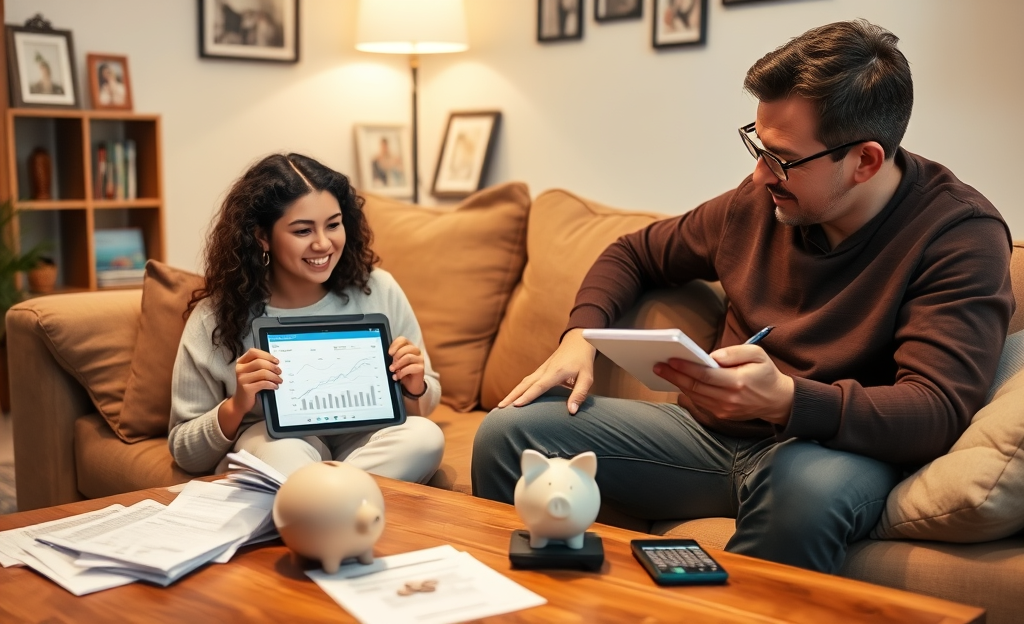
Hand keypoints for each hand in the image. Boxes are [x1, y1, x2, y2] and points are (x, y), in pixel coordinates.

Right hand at [220, 348, 280, 437]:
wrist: (240, 402)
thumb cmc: (250, 385)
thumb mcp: (252, 373)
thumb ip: (260, 366)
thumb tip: (276, 362)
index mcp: (241, 362)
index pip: (253, 352)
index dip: (267, 355)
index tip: (276, 361)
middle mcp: (240, 369)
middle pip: (259, 362)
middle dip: (273, 367)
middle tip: (280, 372)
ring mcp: (242, 379)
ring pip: (263, 372)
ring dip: (274, 376)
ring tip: (279, 380)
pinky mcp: (246, 388)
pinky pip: (263, 383)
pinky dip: (271, 384)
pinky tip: (275, 386)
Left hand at [389, 336, 425, 397]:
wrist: (410, 384)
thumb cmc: (402, 371)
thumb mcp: (396, 362)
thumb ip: (393, 357)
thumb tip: (387, 355)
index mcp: (409, 347)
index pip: (403, 340)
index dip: (395, 345)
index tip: (389, 353)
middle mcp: (416, 351)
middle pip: (406, 348)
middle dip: (396, 356)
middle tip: (391, 364)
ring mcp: (420, 359)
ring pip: (408, 357)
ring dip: (398, 364)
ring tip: (392, 370)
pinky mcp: (421, 368)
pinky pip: (411, 367)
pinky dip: (402, 372)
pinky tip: (397, 376)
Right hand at [498, 329, 596, 413]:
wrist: (577, 341)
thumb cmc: (583, 360)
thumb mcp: (587, 378)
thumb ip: (579, 394)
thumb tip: (571, 411)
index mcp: (555, 373)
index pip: (539, 386)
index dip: (527, 396)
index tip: (516, 405)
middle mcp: (544, 371)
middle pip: (524, 385)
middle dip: (512, 396)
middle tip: (500, 408)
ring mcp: (540, 370)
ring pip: (523, 382)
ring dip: (511, 393)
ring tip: (501, 405)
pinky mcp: (540, 370)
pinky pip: (526, 381)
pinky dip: (517, 389)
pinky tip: (513, 396)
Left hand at [653, 345, 793, 425]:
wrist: (777, 400)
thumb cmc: (765, 373)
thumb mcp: (757, 354)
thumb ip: (734, 352)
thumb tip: (711, 356)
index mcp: (738, 382)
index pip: (706, 375)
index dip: (686, 368)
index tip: (671, 360)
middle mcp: (729, 399)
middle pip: (696, 387)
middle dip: (675, 375)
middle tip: (658, 365)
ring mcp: (724, 409)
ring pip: (695, 396)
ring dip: (678, 383)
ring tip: (663, 371)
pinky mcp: (722, 415)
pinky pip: (700, 402)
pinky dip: (688, 391)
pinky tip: (678, 380)